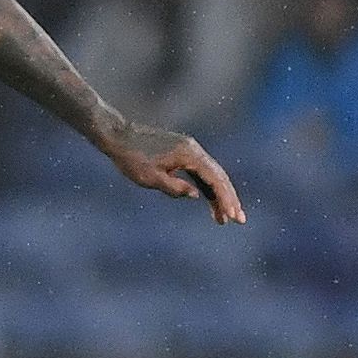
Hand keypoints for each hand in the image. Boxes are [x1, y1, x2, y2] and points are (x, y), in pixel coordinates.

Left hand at [107, 124, 246, 224]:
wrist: (118, 136)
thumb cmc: (131, 158)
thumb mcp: (150, 178)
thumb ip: (174, 188)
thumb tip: (196, 195)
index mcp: (189, 154)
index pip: (214, 179)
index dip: (225, 199)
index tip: (232, 216)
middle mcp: (193, 150)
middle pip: (218, 177)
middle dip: (229, 199)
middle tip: (239, 221)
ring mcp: (188, 150)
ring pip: (210, 175)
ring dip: (218, 196)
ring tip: (223, 218)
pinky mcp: (181, 153)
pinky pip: (199, 172)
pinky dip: (205, 187)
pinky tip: (208, 202)